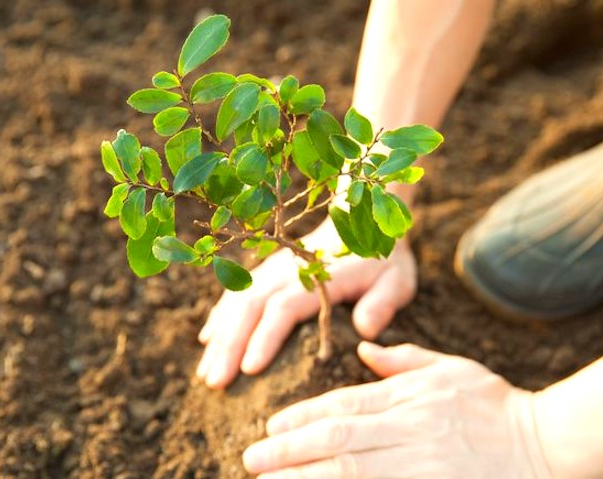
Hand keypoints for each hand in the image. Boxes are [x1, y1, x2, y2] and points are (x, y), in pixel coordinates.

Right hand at [195, 219, 417, 388]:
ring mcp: (273, 268)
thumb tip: (365, 330)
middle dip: (230, 345)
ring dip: (220, 336)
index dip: (265, 337)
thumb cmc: (382, 260)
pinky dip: (220, 315)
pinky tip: (208, 340)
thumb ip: (382, 303)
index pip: (284, 308)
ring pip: (238, 301)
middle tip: (215, 382)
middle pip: (250, 307)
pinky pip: (236, 291)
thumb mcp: (396, 280)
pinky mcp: (266, 270)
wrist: (362, 221)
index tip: (249, 369)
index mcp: (318, 277)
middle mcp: (288, 271)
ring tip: (205, 372)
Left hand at [242, 342, 551, 478]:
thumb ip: (403, 360)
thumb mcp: (451, 368)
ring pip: (352, 473)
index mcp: (411, 397)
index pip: (344, 406)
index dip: (302, 417)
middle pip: (338, 441)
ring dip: (306, 478)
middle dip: (289, 451)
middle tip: (252, 459)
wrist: (546, 442)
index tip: (270, 427)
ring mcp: (422, 465)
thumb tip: (364, 348)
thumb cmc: (495, 402)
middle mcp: (411, 430)